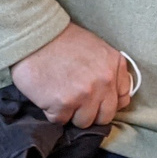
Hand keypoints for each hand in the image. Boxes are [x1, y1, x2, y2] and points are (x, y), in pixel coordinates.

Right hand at [11, 23, 133, 128]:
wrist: (35, 35)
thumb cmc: (63, 41)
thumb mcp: (97, 49)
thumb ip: (109, 71)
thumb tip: (113, 96)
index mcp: (114, 66)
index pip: (121, 100)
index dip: (106, 104)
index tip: (96, 101)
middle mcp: (104, 82)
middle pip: (104, 117)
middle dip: (90, 112)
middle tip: (75, 101)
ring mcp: (84, 94)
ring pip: (83, 122)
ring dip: (71, 114)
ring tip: (60, 95)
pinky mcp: (63, 104)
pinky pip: (60, 120)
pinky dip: (52, 112)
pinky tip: (48, 95)